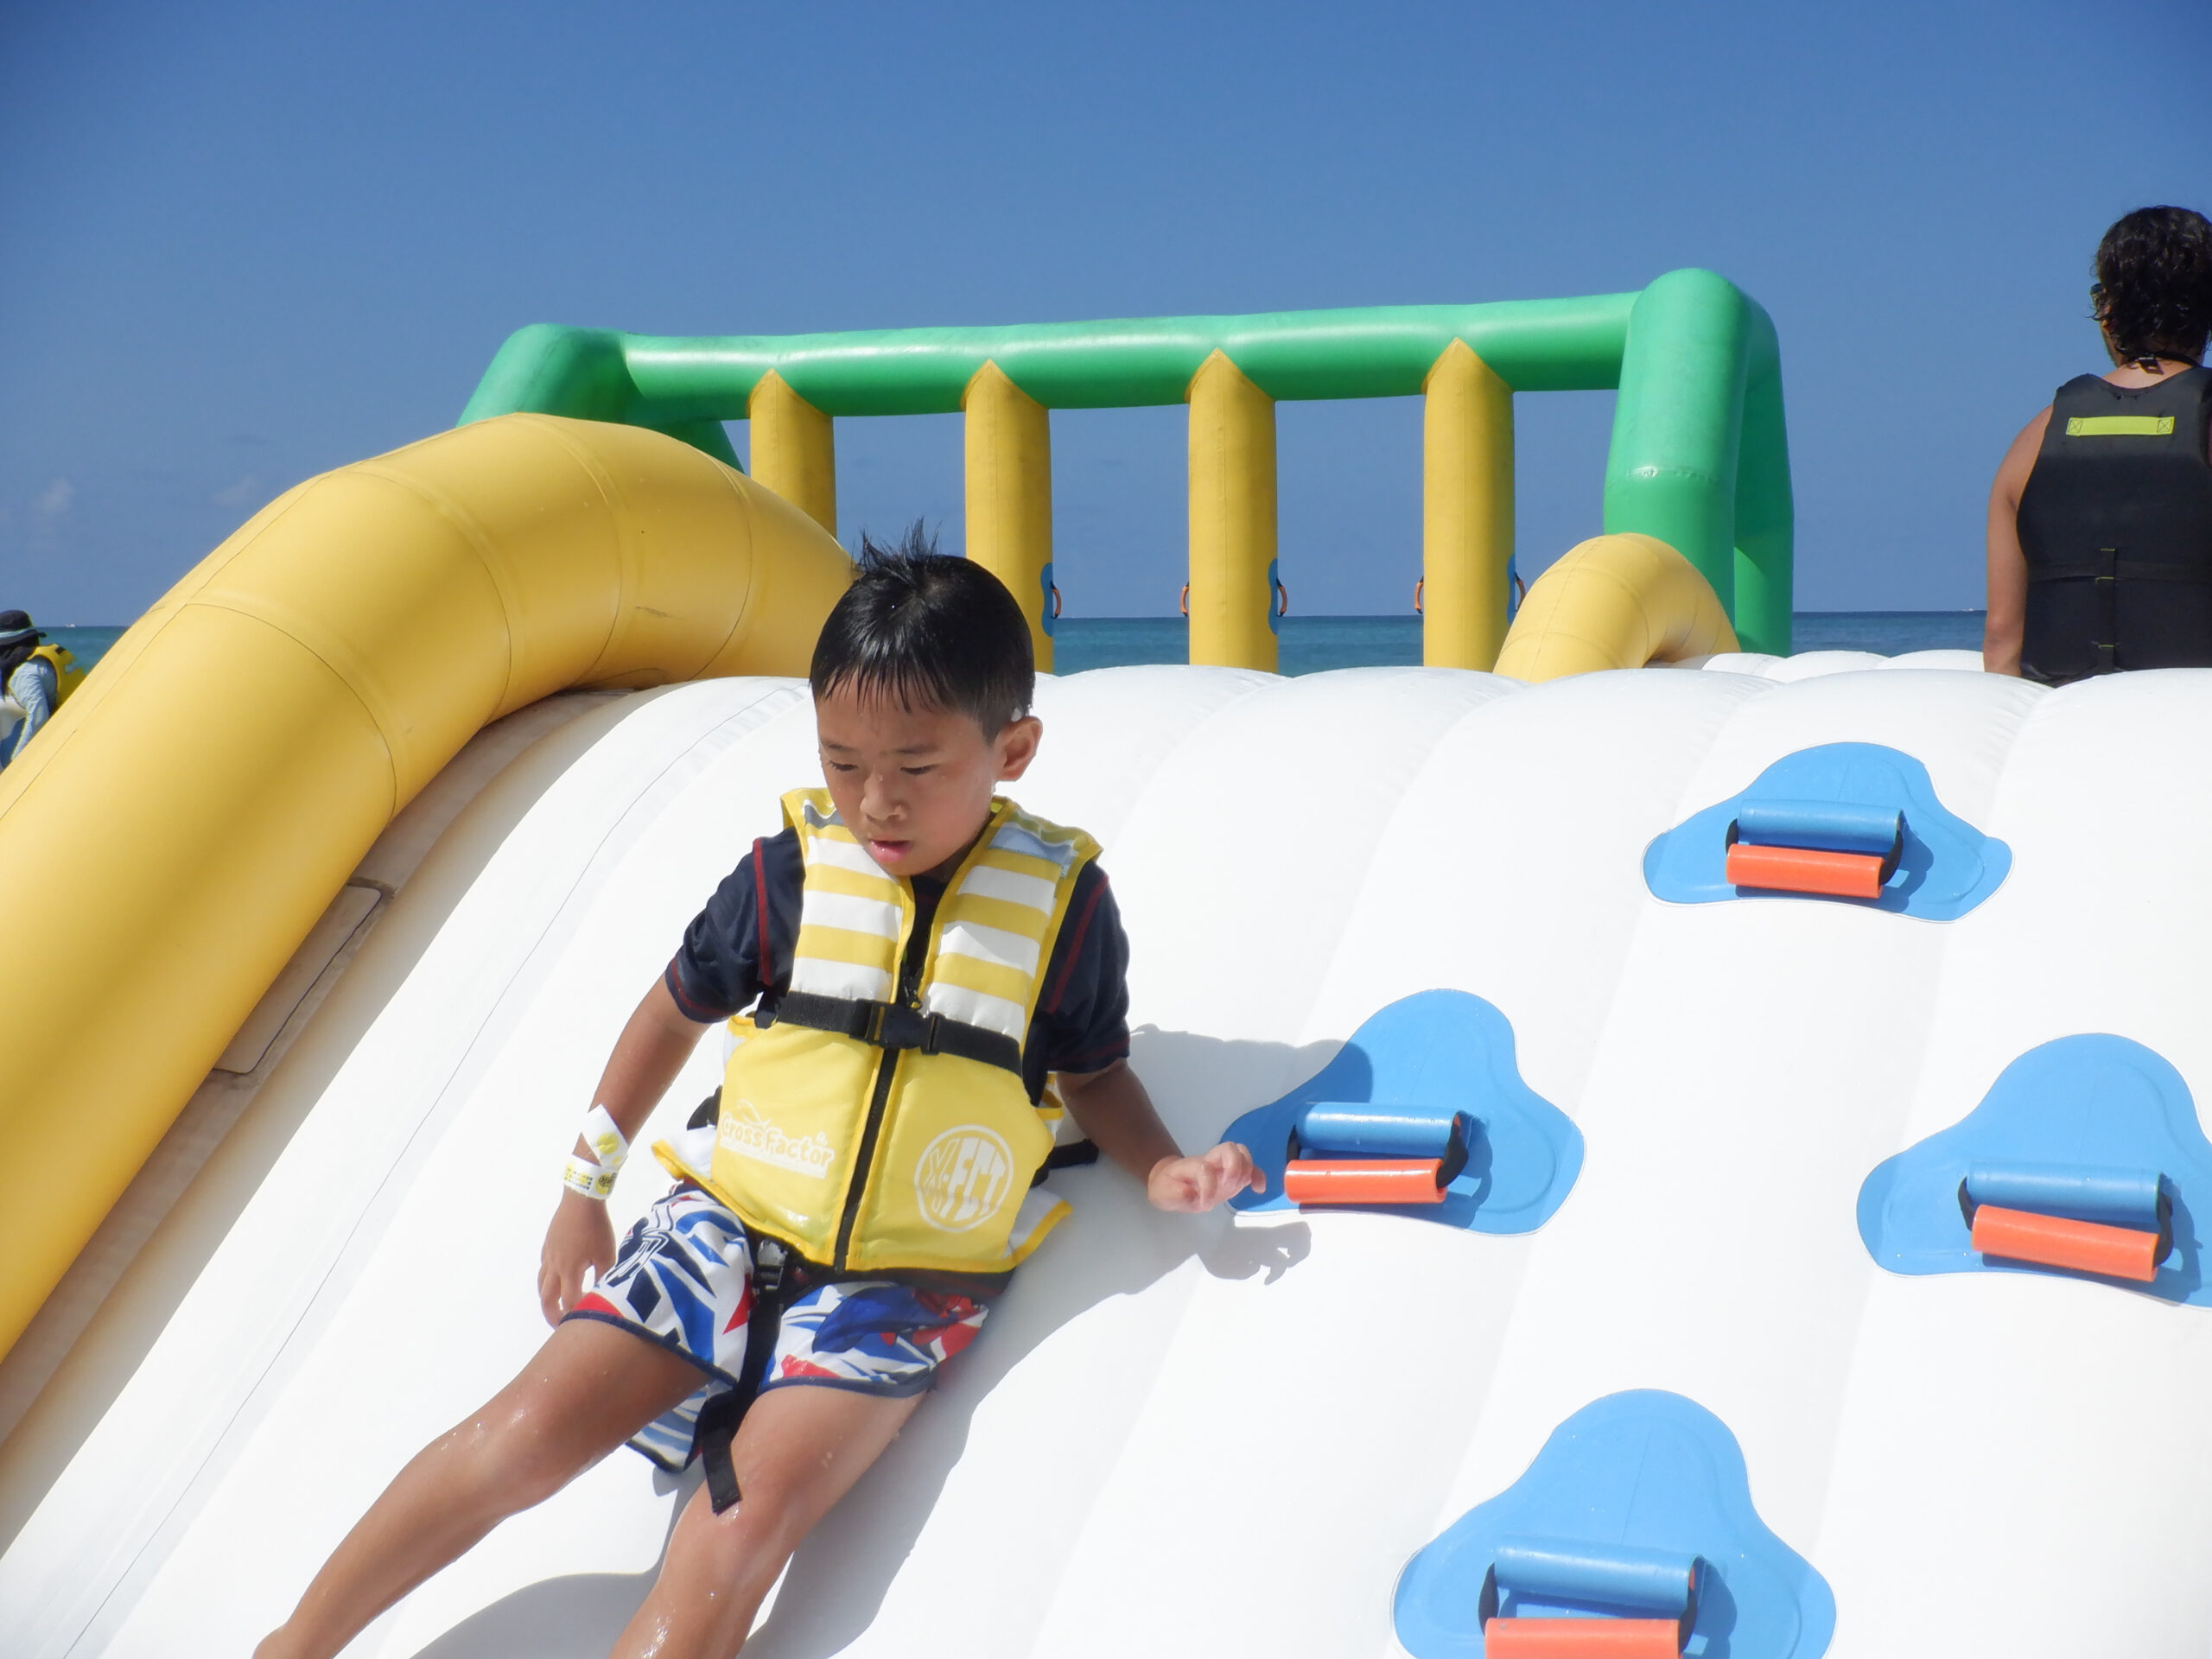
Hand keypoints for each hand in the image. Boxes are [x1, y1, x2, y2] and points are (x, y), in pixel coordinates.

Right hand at [538, 1193, 616, 1324]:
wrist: (580, 1200)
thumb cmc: (596, 1227)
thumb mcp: (607, 1254)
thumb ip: (604, 1276)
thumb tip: (604, 1293)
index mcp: (569, 1271)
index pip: (569, 1301)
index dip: (576, 1313)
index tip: (585, 1317)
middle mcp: (554, 1266)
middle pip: (546, 1298)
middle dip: (552, 1314)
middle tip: (561, 1323)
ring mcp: (549, 1255)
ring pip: (541, 1284)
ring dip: (547, 1298)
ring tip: (556, 1304)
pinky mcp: (548, 1245)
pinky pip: (543, 1268)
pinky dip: (547, 1279)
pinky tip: (556, 1277)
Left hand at [1146, 1141, 1261, 1211]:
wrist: (1171, 1182)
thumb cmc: (1168, 1186)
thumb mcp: (1163, 1193)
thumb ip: (1176, 1194)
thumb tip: (1193, 1195)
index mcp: (1193, 1166)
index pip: (1205, 1167)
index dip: (1207, 1186)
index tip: (1202, 1203)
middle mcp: (1212, 1162)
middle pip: (1230, 1149)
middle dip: (1234, 1168)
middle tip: (1227, 1187)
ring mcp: (1224, 1167)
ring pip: (1243, 1155)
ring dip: (1247, 1170)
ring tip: (1240, 1188)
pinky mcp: (1233, 1176)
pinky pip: (1250, 1170)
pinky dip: (1258, 1176)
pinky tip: (1258, 1189)